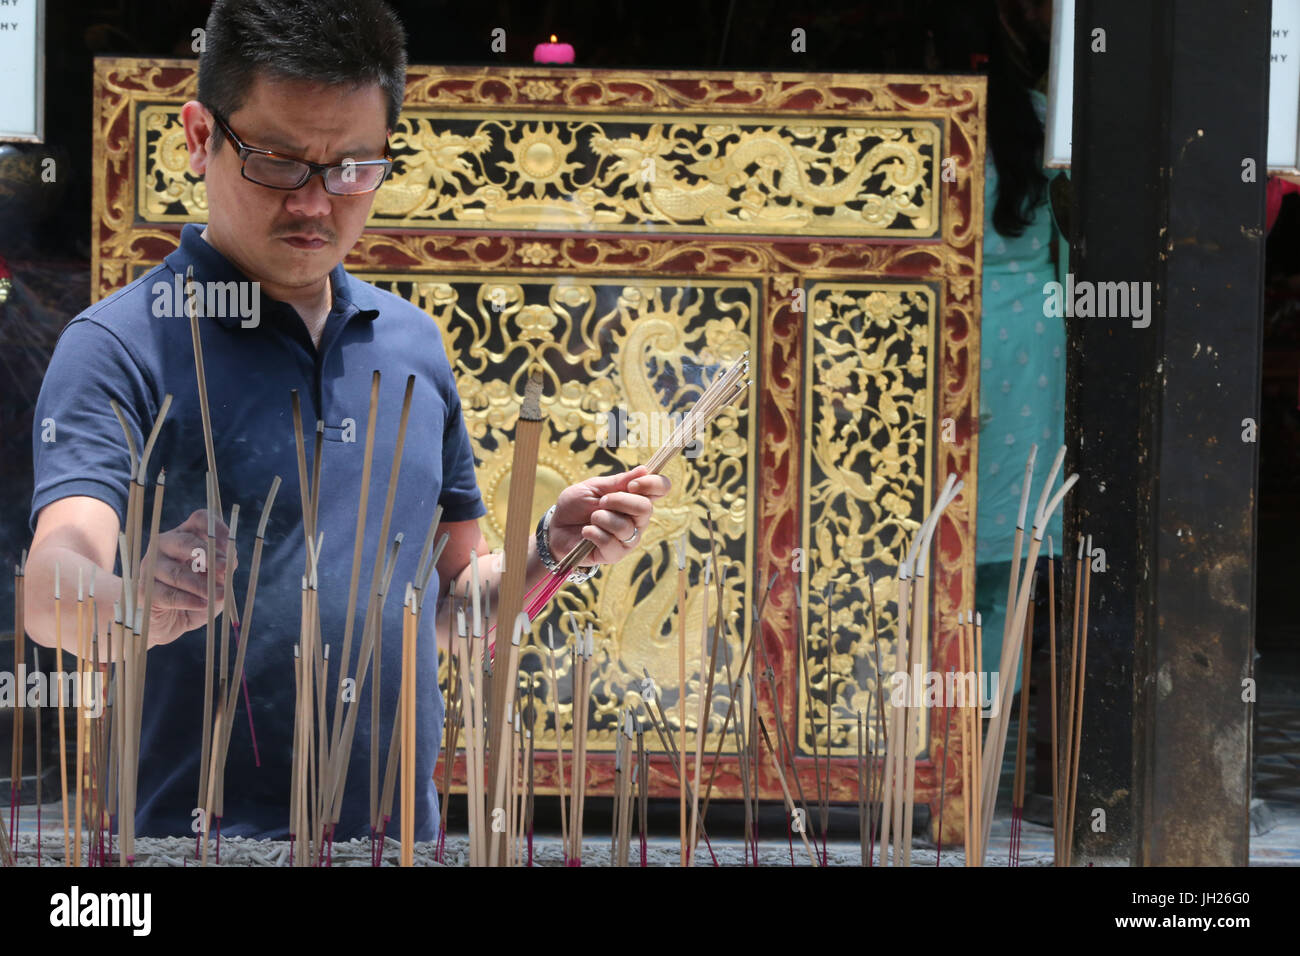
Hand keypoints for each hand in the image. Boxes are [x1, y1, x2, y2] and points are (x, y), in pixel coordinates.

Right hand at [140, 509, 236, 645]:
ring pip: (177, 572)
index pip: (200, 520)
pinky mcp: (144, 590)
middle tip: (225, 568)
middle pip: (185, 541)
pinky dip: (190, 600)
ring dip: (202, 585)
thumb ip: (223, 569)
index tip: (231, 547)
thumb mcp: (216, 580)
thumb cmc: (198, 595)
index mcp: (186, 535)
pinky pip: (169, 594)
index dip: (217, 529)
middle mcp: (165, 544)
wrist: (171, 623)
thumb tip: (229, 562)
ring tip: (220, 595)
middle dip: (208, 555)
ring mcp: (150, 566)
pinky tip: (204, 604)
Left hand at [549, 466, 670, 565]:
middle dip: (619, 501)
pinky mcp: (615, 554)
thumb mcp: (594, 487)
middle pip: (646, 508)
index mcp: (635, 499)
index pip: (661, 488)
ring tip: (591, 518)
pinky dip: (593, 533)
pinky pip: (609, 542)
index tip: (632, 485)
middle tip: (602, 501)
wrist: (556, 528)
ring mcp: (628, 538)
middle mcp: (637, 519)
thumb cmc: (576, 506)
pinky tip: (586, 532)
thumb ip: (618, 482)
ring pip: (625, 526)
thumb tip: (644, 470)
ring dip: (602, 518)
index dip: (652, 484)